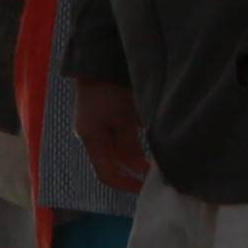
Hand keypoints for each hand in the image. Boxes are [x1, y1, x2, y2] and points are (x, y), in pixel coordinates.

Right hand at [69, 72, 150, 194]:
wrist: (100, 59)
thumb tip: (140, 168)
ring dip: (134, 154)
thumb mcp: (124, 119)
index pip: (107, 174)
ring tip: (155, 155)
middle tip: (156, 171)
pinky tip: (146, 136)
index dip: (126, 185)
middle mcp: (90, 135)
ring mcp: (95, 124)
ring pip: (116, 148)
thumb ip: (131, 145)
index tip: (146, 188)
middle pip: (112, 162)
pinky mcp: (102, 114)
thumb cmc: (111, 90)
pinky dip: (132, 140)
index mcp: (91, 139)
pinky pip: (117, 135)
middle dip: (133, 169)